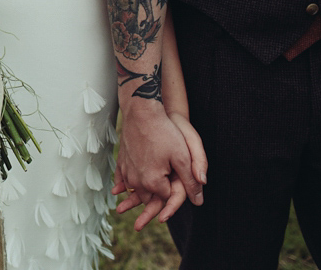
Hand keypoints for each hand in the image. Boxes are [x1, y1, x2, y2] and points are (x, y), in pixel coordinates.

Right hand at [112, 104, 204, 229]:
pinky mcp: (121, 161)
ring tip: (134, 201)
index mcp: (153, 182)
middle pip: (149, 198)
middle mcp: (137, 180)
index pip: (167, 198)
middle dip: (155, 199)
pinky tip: (122, 188)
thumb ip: (190, 181)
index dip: (175, 194)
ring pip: (135, 190)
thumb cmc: (164, 133)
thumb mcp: (183, 157)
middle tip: (152, 208)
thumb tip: (199, 200)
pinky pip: (123, 178)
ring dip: (138, 194)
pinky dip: (125, 184)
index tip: (179, 185)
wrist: (141, 112)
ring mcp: (127, 170)